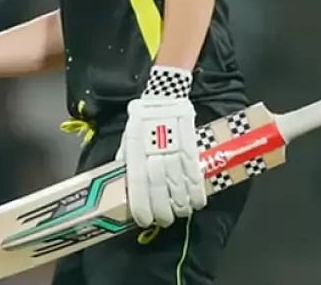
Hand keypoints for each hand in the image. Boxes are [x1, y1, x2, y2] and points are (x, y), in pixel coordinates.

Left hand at [118, 65, 206, 227]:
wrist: (165, 98)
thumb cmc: (143, 120)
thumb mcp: (128, 137)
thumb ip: (126, 160)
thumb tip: (122, 182)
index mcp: (136, 151)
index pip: (138, 184)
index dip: (141, 205)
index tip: (143, 220)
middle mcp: (155, 154)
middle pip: (159, 190)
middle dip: (162, 211)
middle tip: (163, 221)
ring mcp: (174, 152)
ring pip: (179, 187)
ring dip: (180, 206)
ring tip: (180, 214)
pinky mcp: (192, 149)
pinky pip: (195, 175)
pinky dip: (197, 192)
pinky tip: (197, 203)